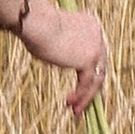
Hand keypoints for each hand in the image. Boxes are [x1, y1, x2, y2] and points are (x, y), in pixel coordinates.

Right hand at [24, 0, 107, 120]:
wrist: (37, 23)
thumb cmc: (35, 26)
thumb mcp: (52, 35)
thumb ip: (61, 44)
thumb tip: (55, 53)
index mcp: (90, 25)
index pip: (94, 53)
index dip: (86, 70)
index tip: (77, 83)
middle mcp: (97, 35)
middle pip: (99, 67)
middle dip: (89, 87)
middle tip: (80, 101)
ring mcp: (96, 47)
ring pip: (96, 78)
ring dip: (85, 96)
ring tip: (75, 110)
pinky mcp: (89, 60)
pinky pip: (87, 83)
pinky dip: (81, 95)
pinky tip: (70, 103)